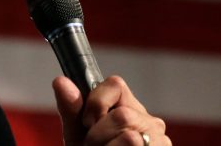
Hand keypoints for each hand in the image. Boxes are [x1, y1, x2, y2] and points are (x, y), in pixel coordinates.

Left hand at [53, 75, 170, 145]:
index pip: (116, 84)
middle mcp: (149, 121)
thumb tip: (60, 81)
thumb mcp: (77, 135)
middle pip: (122, 115)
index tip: (87, 122)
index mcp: (129, 107)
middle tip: (94, 145)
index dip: (96, 102)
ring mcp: (160, 141)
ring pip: (130, 137)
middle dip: (99, 134)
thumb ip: (70, 110)